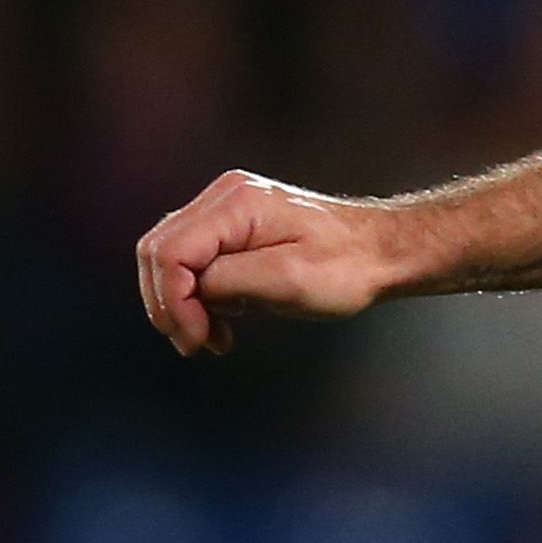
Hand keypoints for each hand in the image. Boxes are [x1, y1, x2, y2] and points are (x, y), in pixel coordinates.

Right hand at [134, 171, 398, 356]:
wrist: (381, 252)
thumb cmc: (347, 266)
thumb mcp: (289, 280)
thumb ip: (229, 280)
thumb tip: (191, 290)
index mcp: (236, 204)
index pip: (170, 251)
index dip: (172, 301)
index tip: (196, 339)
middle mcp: (224, 198)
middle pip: (160, 251)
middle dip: (169, 303)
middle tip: (194, 344)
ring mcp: (227, 210)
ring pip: (172, 258)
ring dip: (182, 303)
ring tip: (212, 338)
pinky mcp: (235, 228)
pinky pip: (195, 261)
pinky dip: (199, 296)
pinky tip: (222, 323)